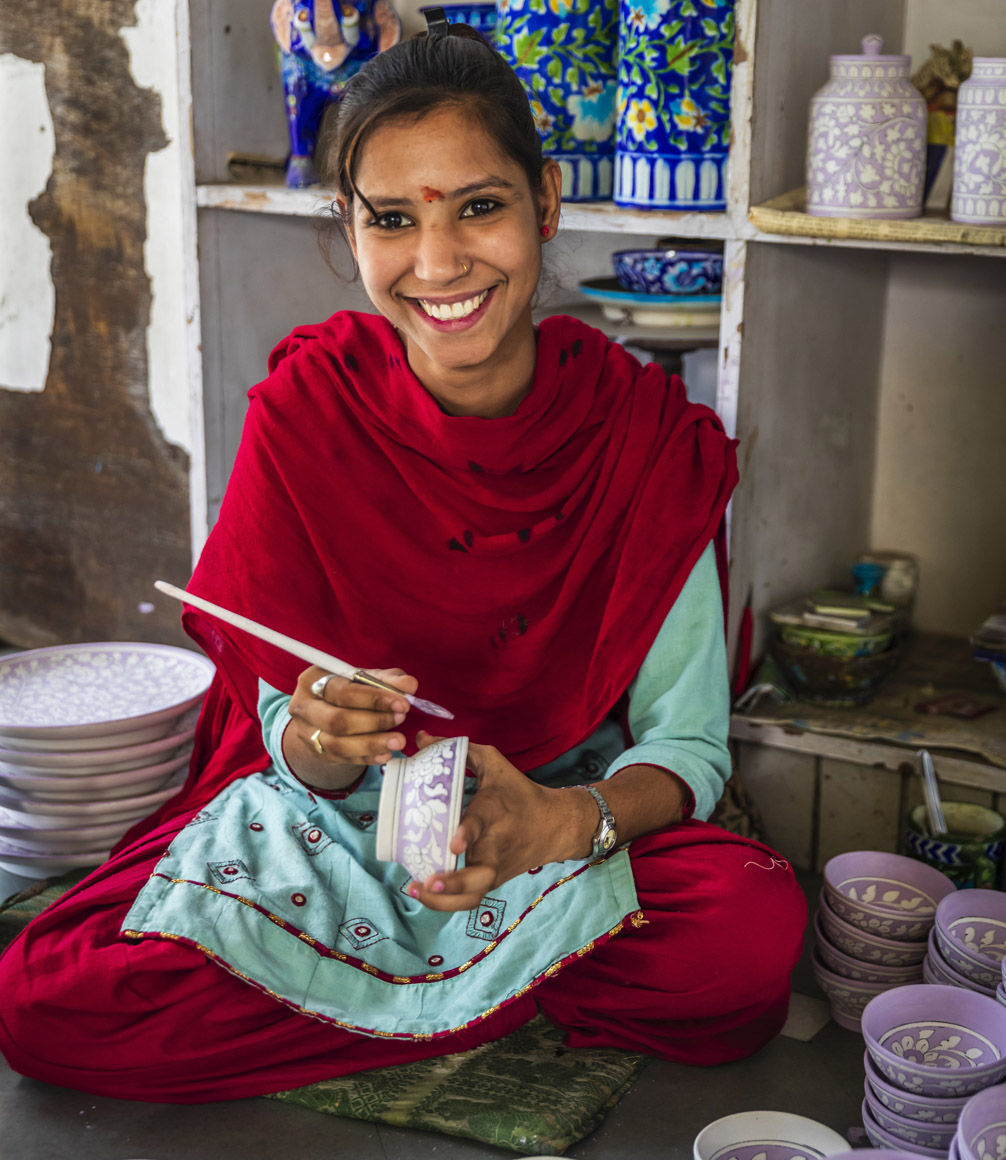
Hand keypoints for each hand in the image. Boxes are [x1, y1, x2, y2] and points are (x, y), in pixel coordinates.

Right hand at [283, 666, 417, 790]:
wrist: (326, 713)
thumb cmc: (350, 690)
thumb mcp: (366, 678)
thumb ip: (387, 679)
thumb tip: (409, 684)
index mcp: (314, 679)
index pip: (343, 691)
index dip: (374, 699)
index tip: (402, 703)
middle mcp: (304, 706)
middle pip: (337, 720)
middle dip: (374, 721)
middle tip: (401, 719)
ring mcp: (307, 732)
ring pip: (338, 744)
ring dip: (372, 743)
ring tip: (398, 741)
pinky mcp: (316, 752)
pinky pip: (343, 759)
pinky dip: (366, 757)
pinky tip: (385, 755)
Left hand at [407, 730, 596, 911]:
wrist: (555, 825)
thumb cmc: (518, 792)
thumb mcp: (493, 764)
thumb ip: (457, 751)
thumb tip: (421, 739)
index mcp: (494, 812)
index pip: (481, 823)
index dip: (468, 833)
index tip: (454, 843)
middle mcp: (495, 845)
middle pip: (480, 875)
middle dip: (455, 883)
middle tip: (430, 881)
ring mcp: (495, 868)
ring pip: (474, 894)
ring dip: (446, 900)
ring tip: (419, 891)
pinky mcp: (493, 881)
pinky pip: (471, 897)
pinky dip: (449, 901)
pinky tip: (425, 894)